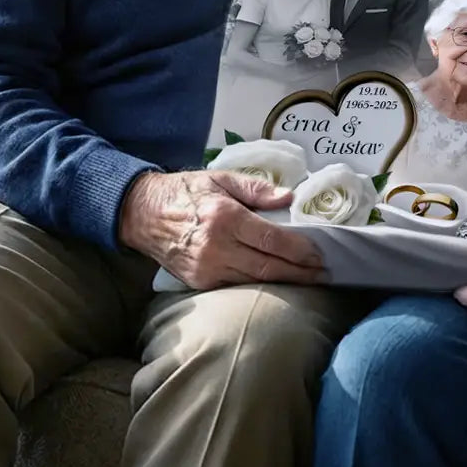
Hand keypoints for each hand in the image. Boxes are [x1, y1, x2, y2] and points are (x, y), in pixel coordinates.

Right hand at [118, 169, 324, 289]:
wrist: (142, 214)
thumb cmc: (185, 191)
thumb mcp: (220, 179)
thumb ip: (256, 189)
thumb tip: (288, 197)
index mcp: (225, 218)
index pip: (272, 240)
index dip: (299, 250)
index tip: (319, 254)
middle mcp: (216, 248)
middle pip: (268, 268)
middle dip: (299, 273)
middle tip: (323, 274)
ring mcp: (206, 270)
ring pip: (254, 282)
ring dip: (284, 283)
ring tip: (308, 280)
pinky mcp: (198, 283)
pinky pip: (236, 286)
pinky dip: (259, 286)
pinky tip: (277, 283)